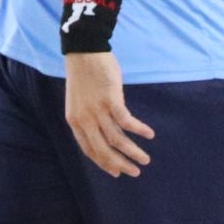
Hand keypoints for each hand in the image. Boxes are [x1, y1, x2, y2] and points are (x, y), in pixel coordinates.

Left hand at [64, 51, 154, 176]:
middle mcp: (85, 120)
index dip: (104, 163)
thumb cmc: (84, 75)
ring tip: (145, 159)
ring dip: (133, 151)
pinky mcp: (111, 100)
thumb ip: (89, 118)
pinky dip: (139, 130)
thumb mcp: (80, 101)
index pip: (89, 150)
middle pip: (103, 150)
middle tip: (135, 172)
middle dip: (120, 164)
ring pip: (117, 140)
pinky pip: (126, 121)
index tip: (117, 172)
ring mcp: (97, 110)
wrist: (84, 51)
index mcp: (74, 121)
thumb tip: (106, 132)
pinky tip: (149, 134)